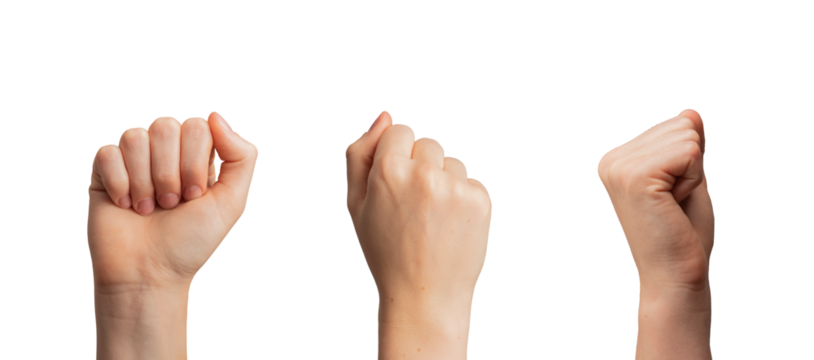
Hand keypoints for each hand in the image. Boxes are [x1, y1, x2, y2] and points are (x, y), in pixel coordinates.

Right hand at [87, 112, 259, 290]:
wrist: (150, 274)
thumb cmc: (192, 241)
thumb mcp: (232, 202)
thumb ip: (242, 156)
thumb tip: (214, 115)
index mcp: (197, 153)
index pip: (197, 126)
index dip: (194, 162)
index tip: (195, 196)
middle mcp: (165, 150)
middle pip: (165, 125)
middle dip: (170, 172)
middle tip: (172, 204)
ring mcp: (133, 159)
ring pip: (134, 136)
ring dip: (145, 181)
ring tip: (150, 208)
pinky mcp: (104, 171)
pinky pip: (107, 154)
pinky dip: (120, 184)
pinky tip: (126, 206)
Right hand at [344, 111, 493, 314]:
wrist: (423, 297)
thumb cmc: (385, 251)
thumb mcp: (355, 204)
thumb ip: (360, 154)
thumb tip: (385, 116)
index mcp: (388, 171)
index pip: (400, 130)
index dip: (396, 157)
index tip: (396, 186)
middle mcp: (423, 173)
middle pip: (428, 144)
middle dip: (421, 167)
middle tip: (414, 209)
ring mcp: (454, 187)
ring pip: (452, 162)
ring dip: (444, 182)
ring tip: (433, 220)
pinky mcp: (480, 200)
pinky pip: (471, 181)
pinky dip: (463, 199)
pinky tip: (450, 226)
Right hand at [595, 108, 714, 287]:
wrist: (675, 276)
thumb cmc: (683, 235)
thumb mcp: (688, 179)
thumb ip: (687, 145)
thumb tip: (691, 112)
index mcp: (616, 160)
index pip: (674, 125)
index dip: (688, 163)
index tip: (670, 197)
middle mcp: (611, 161)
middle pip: (680, 125)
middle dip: (691, 165)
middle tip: (672, 203)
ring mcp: (619, 167)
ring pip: (686, 136)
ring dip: (692, 173)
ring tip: (672, 205)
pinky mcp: (635, 176)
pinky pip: (689, 152)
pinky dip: (694, 179)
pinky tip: (673, 204)